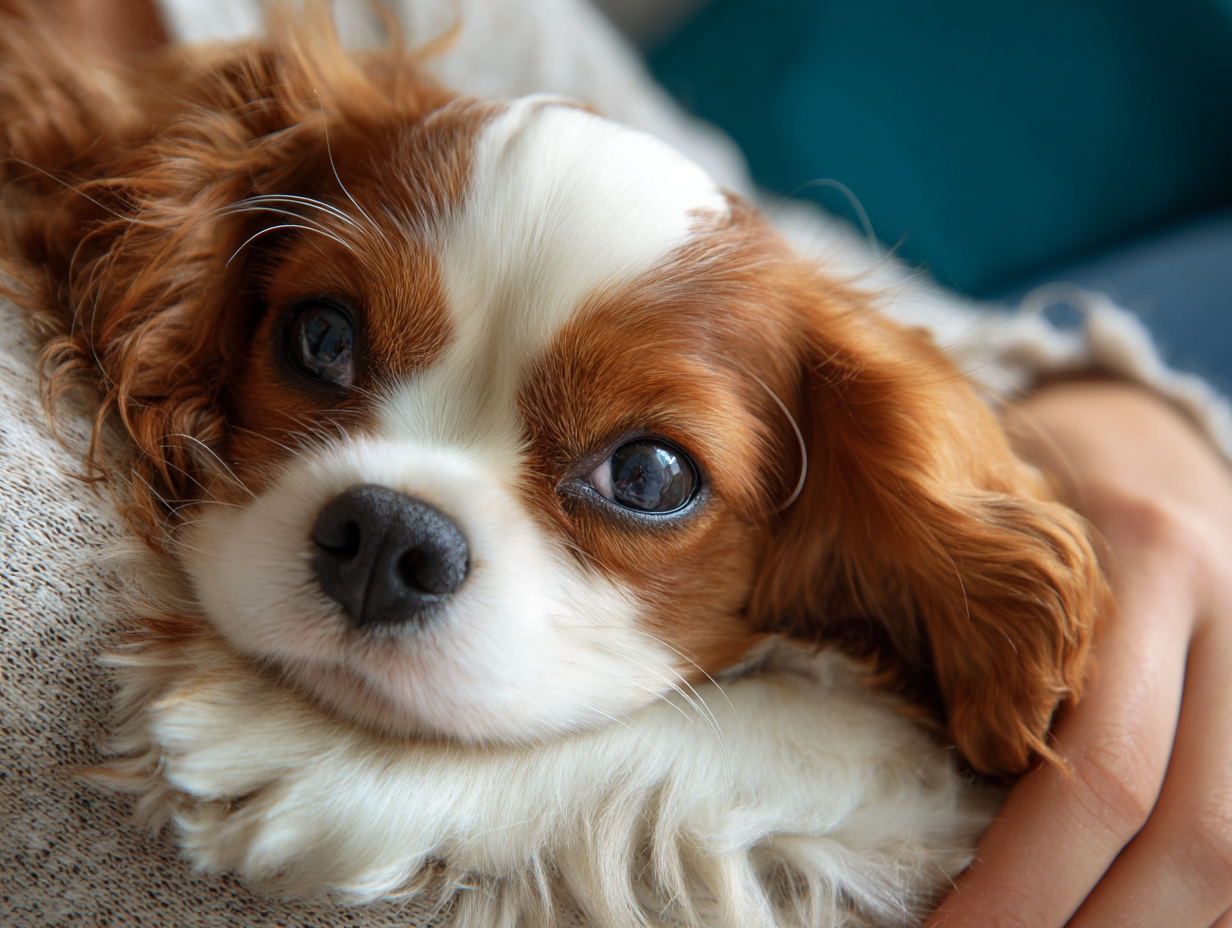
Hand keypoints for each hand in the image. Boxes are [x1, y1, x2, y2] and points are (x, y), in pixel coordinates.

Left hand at [929, 380, 1231, 926]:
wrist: (1147, 441)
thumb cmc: (1041, 493)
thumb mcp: (1003, 538)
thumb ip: (972, 658)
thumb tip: (906, 825)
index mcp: (1146, 571)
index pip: (1101, 774)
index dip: (1020, 889)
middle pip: (1190, 842)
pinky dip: (1194, 908)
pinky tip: (1123, 918)